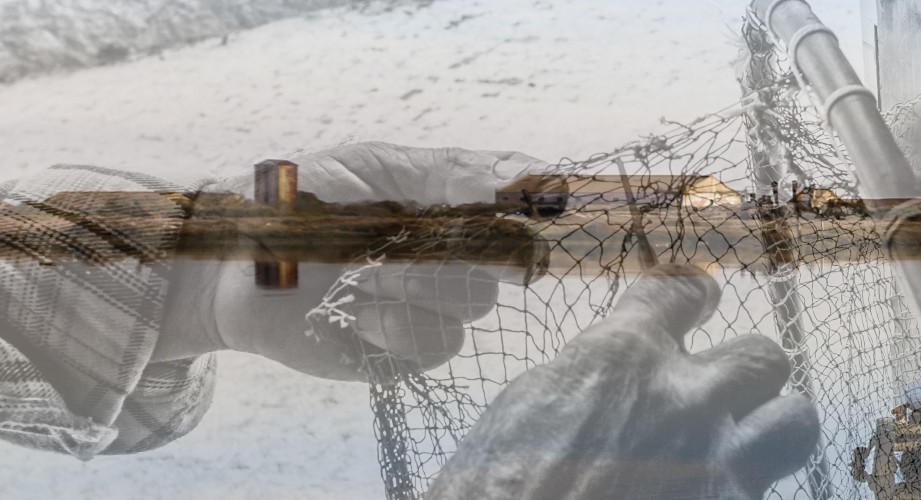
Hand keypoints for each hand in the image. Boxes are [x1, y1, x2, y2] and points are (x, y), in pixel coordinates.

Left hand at [161, 142, 543, 377]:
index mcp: (451, 213)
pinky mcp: (402, 356)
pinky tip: (354, 311)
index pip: (523, 214)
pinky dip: (395, 324)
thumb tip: (529, 176)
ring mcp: (428, 311)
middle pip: (506, 262)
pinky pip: (435, 344)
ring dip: (416, 286)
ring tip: (360, 275)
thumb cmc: (295, 203)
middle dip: (459, 248)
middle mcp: (449, 263)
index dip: (536, 213)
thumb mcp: (374, 167)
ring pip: (471, 304)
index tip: (538, 208)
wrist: (225, 263)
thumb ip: (453, 172)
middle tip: (401, 239)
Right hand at [425, 265, 818, 498]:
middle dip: (743, 375)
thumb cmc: (492, 491)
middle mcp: (685, 401)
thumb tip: (619, 382)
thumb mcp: (525, 413)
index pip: (679, 294)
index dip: (693, 295)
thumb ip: (591, 385)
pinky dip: (734, 493)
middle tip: (720, 399)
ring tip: (738, 451)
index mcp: (619, 360)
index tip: (700, 300)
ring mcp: (719, 465)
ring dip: (770, 432)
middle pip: (763, 357)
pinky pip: (760, 491)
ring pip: (795, 423)